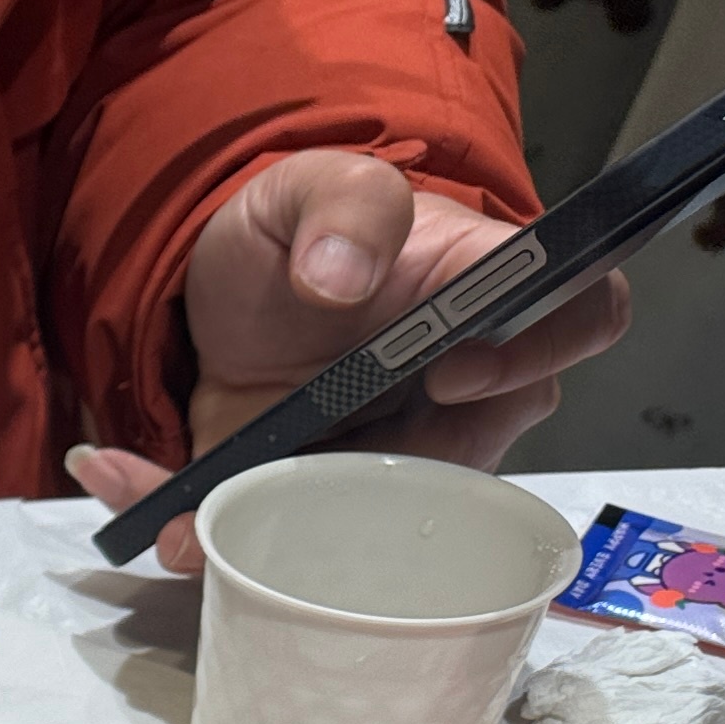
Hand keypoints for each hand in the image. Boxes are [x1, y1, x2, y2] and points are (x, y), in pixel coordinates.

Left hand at [66, 148, 629, 572]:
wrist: (231, 293)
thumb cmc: (307, 233)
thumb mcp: (310, 186)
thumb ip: (342, 204)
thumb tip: (344, 273)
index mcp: (493, 296)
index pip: (583, 316)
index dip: (542, 349)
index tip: (453, 367)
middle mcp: (468, 391)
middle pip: (479, 460)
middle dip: (386, 492)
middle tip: (301, 477)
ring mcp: (397, 458)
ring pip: (372, 527)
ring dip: (279, 530)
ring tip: (192, 515)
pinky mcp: (319, 502)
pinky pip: (283, 537)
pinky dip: (204, 528)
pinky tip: (141, 497)